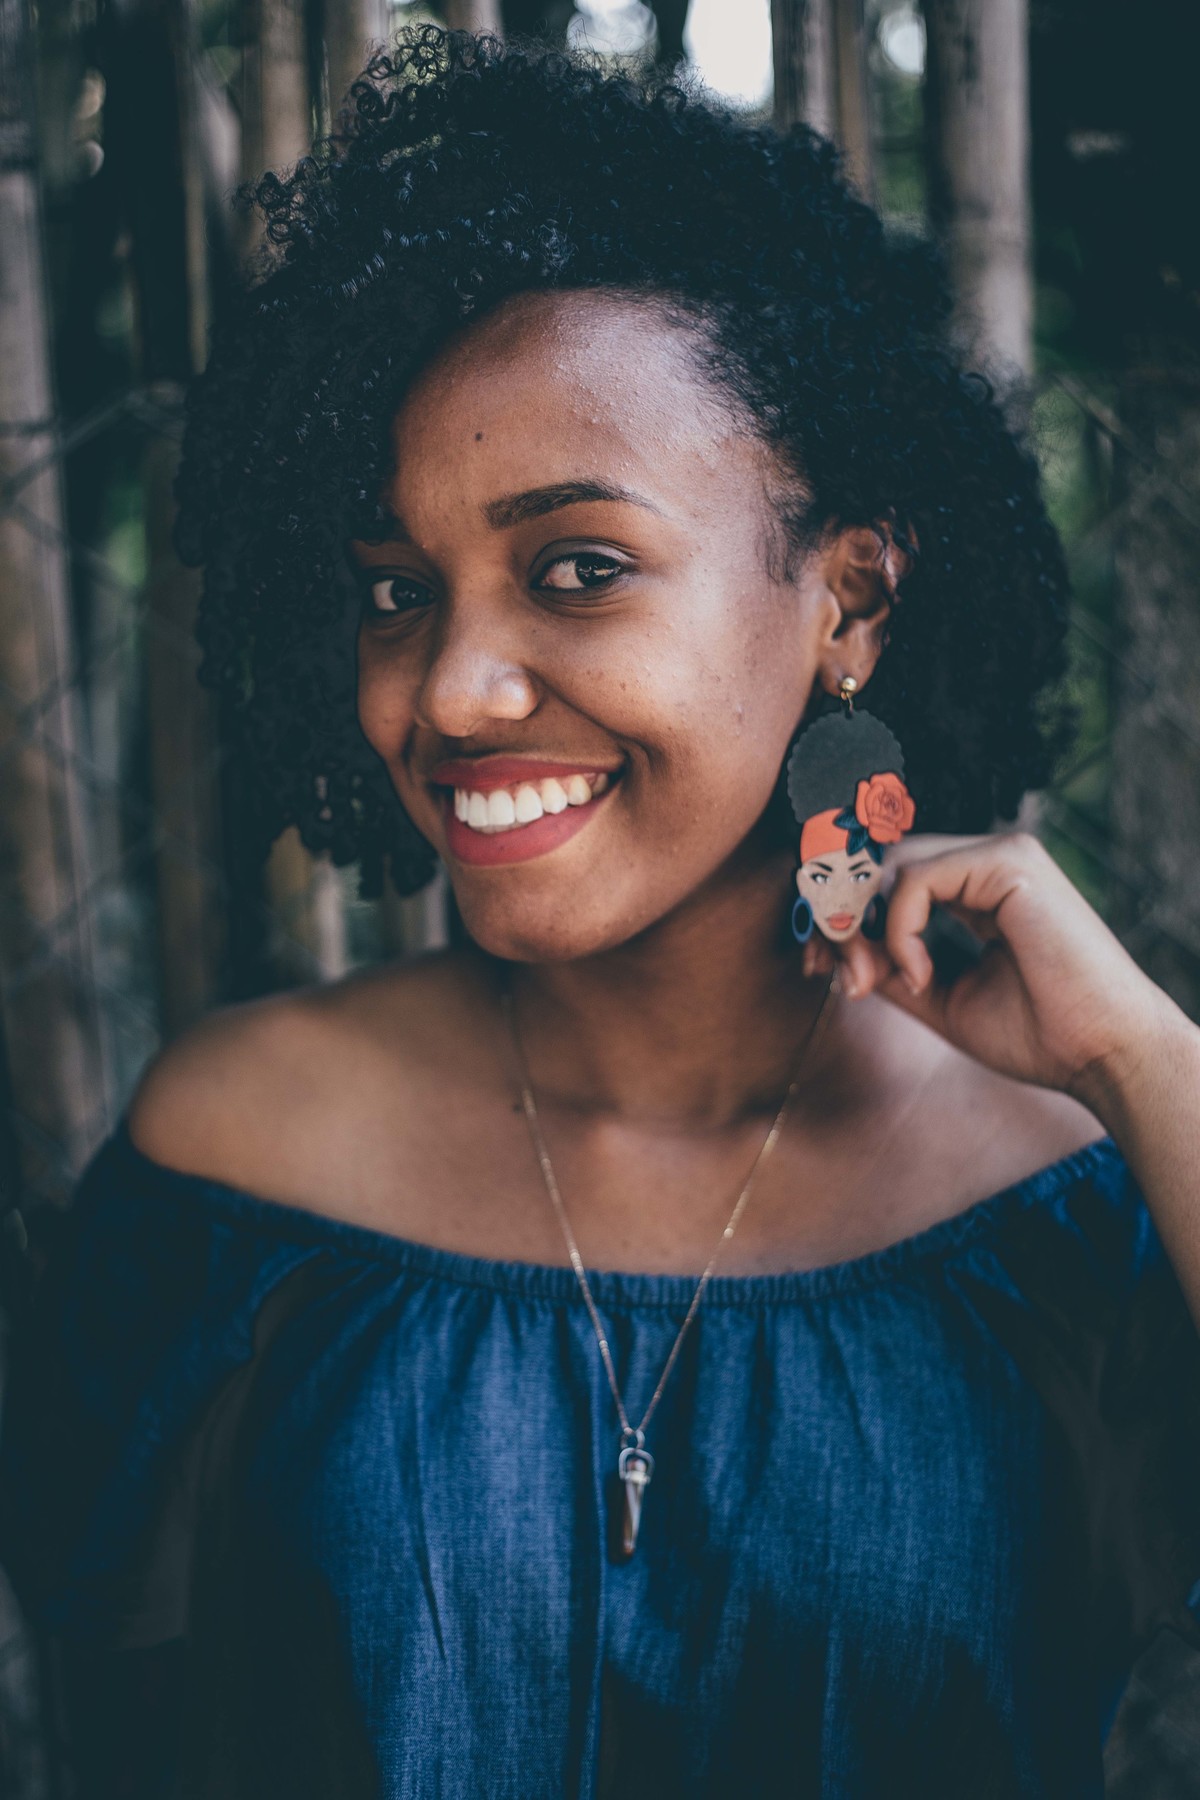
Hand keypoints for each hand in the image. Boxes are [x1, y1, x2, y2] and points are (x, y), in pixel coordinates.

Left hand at [799, 829, 1180, 1101]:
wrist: (1100, 1055)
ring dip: (860, 924)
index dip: (843, 912)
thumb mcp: (942, 998)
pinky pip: (916, 880)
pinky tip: (922, 975)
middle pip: (878, 861)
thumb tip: (837, 951)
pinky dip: (901, 930)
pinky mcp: (1009, 862)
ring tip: (873, 979)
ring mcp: (1000, 856)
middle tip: (821, 966)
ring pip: (889, 865)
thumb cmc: (1036, 1034)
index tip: (818, 965)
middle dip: (836, 913)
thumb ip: (891, 967)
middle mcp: (987, 864)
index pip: (886, 877)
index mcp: (976, 891)